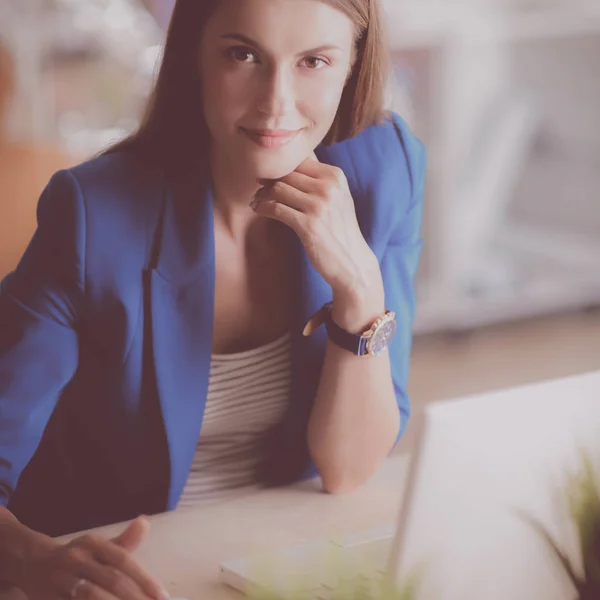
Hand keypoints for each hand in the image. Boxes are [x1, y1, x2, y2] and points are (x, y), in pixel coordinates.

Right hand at [18, 516, 167, 599]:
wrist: (30, 562)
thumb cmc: (77, 557)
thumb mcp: (98, 546)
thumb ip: (124, 541)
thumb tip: (145, 522)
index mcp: (92, 543)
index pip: (123, 561)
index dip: (143, 579)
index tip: (162, 596)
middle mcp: (76, 558)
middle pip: (110, 580)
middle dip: (134, 597)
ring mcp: (60, 579)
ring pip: (91, 596)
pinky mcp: (48, 597)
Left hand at [251, 154, 380, 299]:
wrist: (352, 261)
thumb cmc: (340, 229)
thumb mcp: (338, 197)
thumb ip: (321, 178)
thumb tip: (296, 157)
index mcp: (335, 176)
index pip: (300, 159)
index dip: (280, 165)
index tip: (269, 174)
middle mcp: (328, 187)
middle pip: (286, 172)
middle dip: (268, 179)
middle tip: (257, 188)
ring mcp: (318, 205)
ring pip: (278, 188)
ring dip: (262, 194)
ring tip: (256, 200)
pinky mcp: (308, 225)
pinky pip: (276, 208)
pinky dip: (262, 207)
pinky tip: (258, 210)